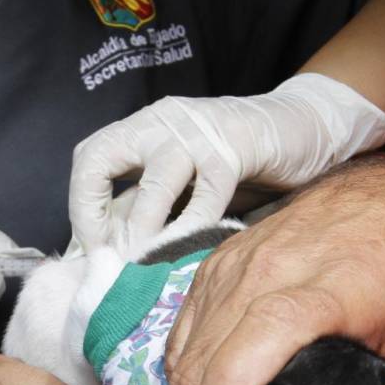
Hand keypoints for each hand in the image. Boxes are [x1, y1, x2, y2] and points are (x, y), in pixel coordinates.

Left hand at [68, 73, 384, 252]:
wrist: (303, 126)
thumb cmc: (236, 162)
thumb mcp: (182, 181)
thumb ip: (145, 205)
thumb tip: (105, 252)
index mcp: (142, 128)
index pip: (90, 158)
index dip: (81, 205)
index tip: (91, 248)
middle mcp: (161, 122)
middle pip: (102, 157)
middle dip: (93, 212)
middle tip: (107, 256)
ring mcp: (197, 132)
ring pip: (156, 181)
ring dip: (143, 227)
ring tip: (141, 262)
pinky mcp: (236, 148)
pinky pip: (209, 194)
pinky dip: (194, 228)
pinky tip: (188, 250)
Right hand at [166, 156, 384, 384]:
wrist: (377, 196)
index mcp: (330, 288)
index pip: (268, 329)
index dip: (235, 382)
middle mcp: (272, 270)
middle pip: (213, 349)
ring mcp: (236, 266)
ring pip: (187, 345)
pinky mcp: (216, 266)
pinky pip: (182, 329)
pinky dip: (184, 368)